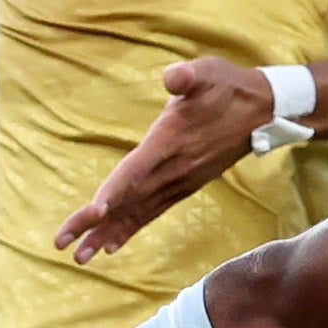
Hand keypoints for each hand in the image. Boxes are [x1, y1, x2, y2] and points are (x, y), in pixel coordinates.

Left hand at [58, 57, 276, 260]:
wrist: (265, 112)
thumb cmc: (230, 86)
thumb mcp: (208, 71)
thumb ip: (188, 76)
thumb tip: (173, 77)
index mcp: (172, 141)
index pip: (138, 170)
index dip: (115, 189)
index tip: (92, 211)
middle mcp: (174, 169)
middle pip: (128, 200)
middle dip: (95, 222)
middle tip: (62, 244)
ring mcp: (180, 181)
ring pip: (138, 212)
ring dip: (108, 233)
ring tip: (80, 255)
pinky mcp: (184, 186)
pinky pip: (152, 212)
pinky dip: (131, 228)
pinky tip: (111, 244)